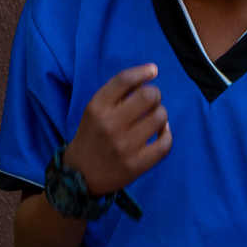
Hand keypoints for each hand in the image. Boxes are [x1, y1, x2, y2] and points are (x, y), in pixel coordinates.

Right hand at [62, 65, 171, 196]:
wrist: (79, 176)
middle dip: (155, 95)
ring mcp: (124, 147)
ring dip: (162, 115)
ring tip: (154, 120)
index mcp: (97, 108)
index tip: (153, 71)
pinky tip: (161, 134)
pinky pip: (165, 144)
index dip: (143, 72)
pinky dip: (167, 135)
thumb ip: (116, 94)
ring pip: (160, 117)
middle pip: (148, 96)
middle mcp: (110, 125)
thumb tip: (150, 73)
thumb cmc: (92, 137)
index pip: (124, 80)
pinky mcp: (137, 165)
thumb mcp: (94, 111)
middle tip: (151, 103)